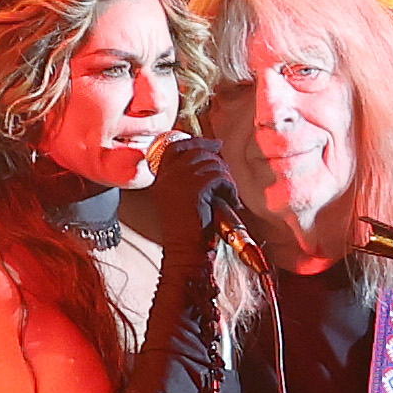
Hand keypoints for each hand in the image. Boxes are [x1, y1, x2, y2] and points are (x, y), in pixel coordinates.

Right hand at [151, 135, 238, 256]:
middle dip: (217, 159)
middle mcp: (168, 176)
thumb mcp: (180, 199)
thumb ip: (188, 179)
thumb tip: (212, 159)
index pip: (175, 146)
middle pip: (197, 151)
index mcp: (161, 178)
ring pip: (212, 163)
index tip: (213, 144)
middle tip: (227, 172)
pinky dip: (230, 187)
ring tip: (228, 193)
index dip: (196, 141)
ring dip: (225, 177)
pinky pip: (220, 177)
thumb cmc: (187, 231)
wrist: (184, 251)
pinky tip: (231, 200)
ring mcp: (180, 181)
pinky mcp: (195, 189)